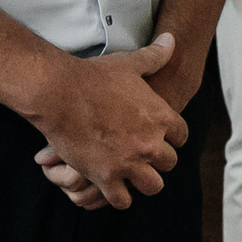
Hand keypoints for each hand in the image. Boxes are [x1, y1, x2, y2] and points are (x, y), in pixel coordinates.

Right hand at [23, 33, 189, 209]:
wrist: (60, 92)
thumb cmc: (94, 76)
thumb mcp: (129, 64)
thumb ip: (155, 56)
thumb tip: (173, 40)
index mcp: (160, 117)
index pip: (181, 137)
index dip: (171, 138)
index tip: (160, 137)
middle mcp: (150, 143)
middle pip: (169, 163)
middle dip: (158, 160)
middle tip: (144, 156)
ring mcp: (129, 163)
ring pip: (152, 186)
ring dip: (143, 182)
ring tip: (133, 177)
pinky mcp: (106, 178)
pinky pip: (122, 200)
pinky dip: (118, 197)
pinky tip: (113, 188)